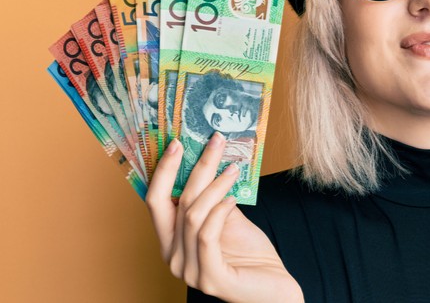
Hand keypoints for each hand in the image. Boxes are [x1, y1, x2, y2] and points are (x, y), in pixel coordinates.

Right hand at [146, 132, 303, 301]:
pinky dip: (219, 211)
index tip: (178, 142)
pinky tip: (233, 199)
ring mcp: (189, 271)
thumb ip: (212, 198)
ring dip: (215, 185)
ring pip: (193, 215)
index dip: (164, 170)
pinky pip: (207, 235)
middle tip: (214, 141)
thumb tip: (210, 159)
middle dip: (194, 167)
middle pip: (174, 202)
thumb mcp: (227, 219)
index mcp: (171, 243)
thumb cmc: (251, 256)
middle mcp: (173, 258)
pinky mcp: (211, 279)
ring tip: (234, 168)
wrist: (274, 289)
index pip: (155, 201)